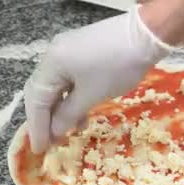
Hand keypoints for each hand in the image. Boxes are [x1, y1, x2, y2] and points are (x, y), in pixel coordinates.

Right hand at [24, 7, 171, 153]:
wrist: (147, 34)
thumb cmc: (117, 66)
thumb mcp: (92, 95)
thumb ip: (68, 115)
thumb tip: (55, 132)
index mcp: (51, 63)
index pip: (36, 100)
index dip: (37, 127)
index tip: (40, 150)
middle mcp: (53, 54)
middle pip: (41, 92)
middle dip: (45, 119)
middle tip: (49, 143)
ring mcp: (68, 51)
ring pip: (57, 87)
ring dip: (60, 111)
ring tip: (67, 134)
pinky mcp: (82, 52)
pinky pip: (70, 80)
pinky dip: (72, 99)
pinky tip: (81, 117)